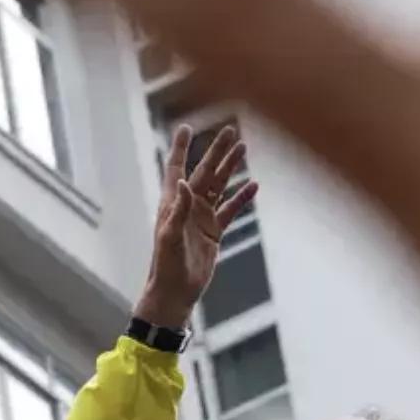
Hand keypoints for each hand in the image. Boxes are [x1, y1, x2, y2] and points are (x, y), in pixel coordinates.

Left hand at [132, 122, 256, 328]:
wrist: (176, 291)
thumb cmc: (166, 265)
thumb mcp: (170, 236)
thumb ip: (178, 209)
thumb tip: (183, 182)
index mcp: (172, 204)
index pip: (176, 169)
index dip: (181, 149)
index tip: (186, 128)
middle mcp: (187, 206)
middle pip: (205, 171)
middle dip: (217, 151)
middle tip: (231, 131)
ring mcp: (202, 218)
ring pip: (220, 186)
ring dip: (231, 168)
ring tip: (244, 148)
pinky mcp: (214, 231)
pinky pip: (231, 209)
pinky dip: (241, 197)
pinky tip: (253, 185)